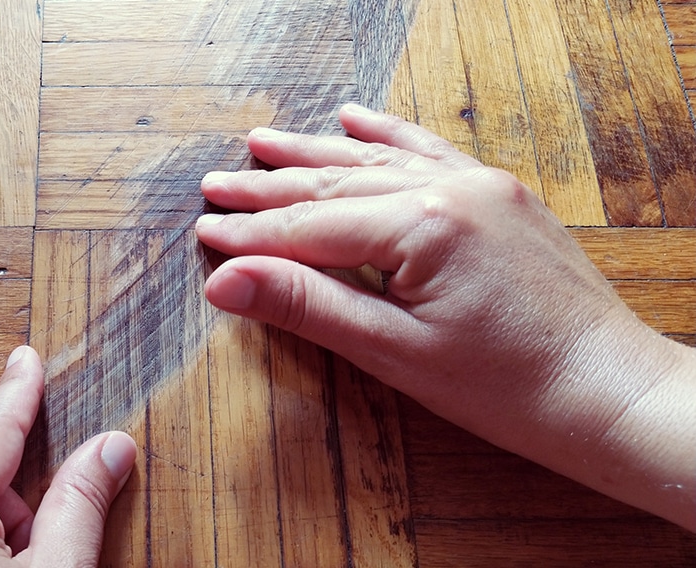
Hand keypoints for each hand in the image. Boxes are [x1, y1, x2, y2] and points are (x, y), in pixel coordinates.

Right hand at [195, 104, 695, 529]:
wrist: (608, 392)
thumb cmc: (507, 387)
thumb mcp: (394, 353)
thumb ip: (308, 307)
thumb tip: (225, 281)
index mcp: (422, 227)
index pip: (309, 226)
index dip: (250, 233)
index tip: (204, 231)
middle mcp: (450, 189)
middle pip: (335, 185)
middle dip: (269, 186)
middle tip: (214, 183)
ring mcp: (479, 185)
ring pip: (376, 160)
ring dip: (315, 152)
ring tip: (262, 141)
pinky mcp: (499, 194)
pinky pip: (430, 150)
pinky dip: (387, 134)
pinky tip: (354, 117)